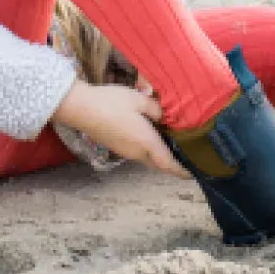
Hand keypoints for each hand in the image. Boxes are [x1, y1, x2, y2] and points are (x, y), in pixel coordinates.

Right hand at [53, 80, 188, 177]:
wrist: (80, 108)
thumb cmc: (111, 102)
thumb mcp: (139, 99)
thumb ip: (156, 109)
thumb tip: (163, 117)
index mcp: (146, 142)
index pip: (168, 163)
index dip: (182, 170)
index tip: (193, 174)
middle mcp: (136, 152)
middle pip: (159, 164)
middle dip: (172, 165)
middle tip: (186, 159)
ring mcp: (124, 151)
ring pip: (147, 159)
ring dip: (160, 157)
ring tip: (172, 146)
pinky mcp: (115, 147)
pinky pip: (137, 153)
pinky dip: (148, 150)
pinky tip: (151, 137)